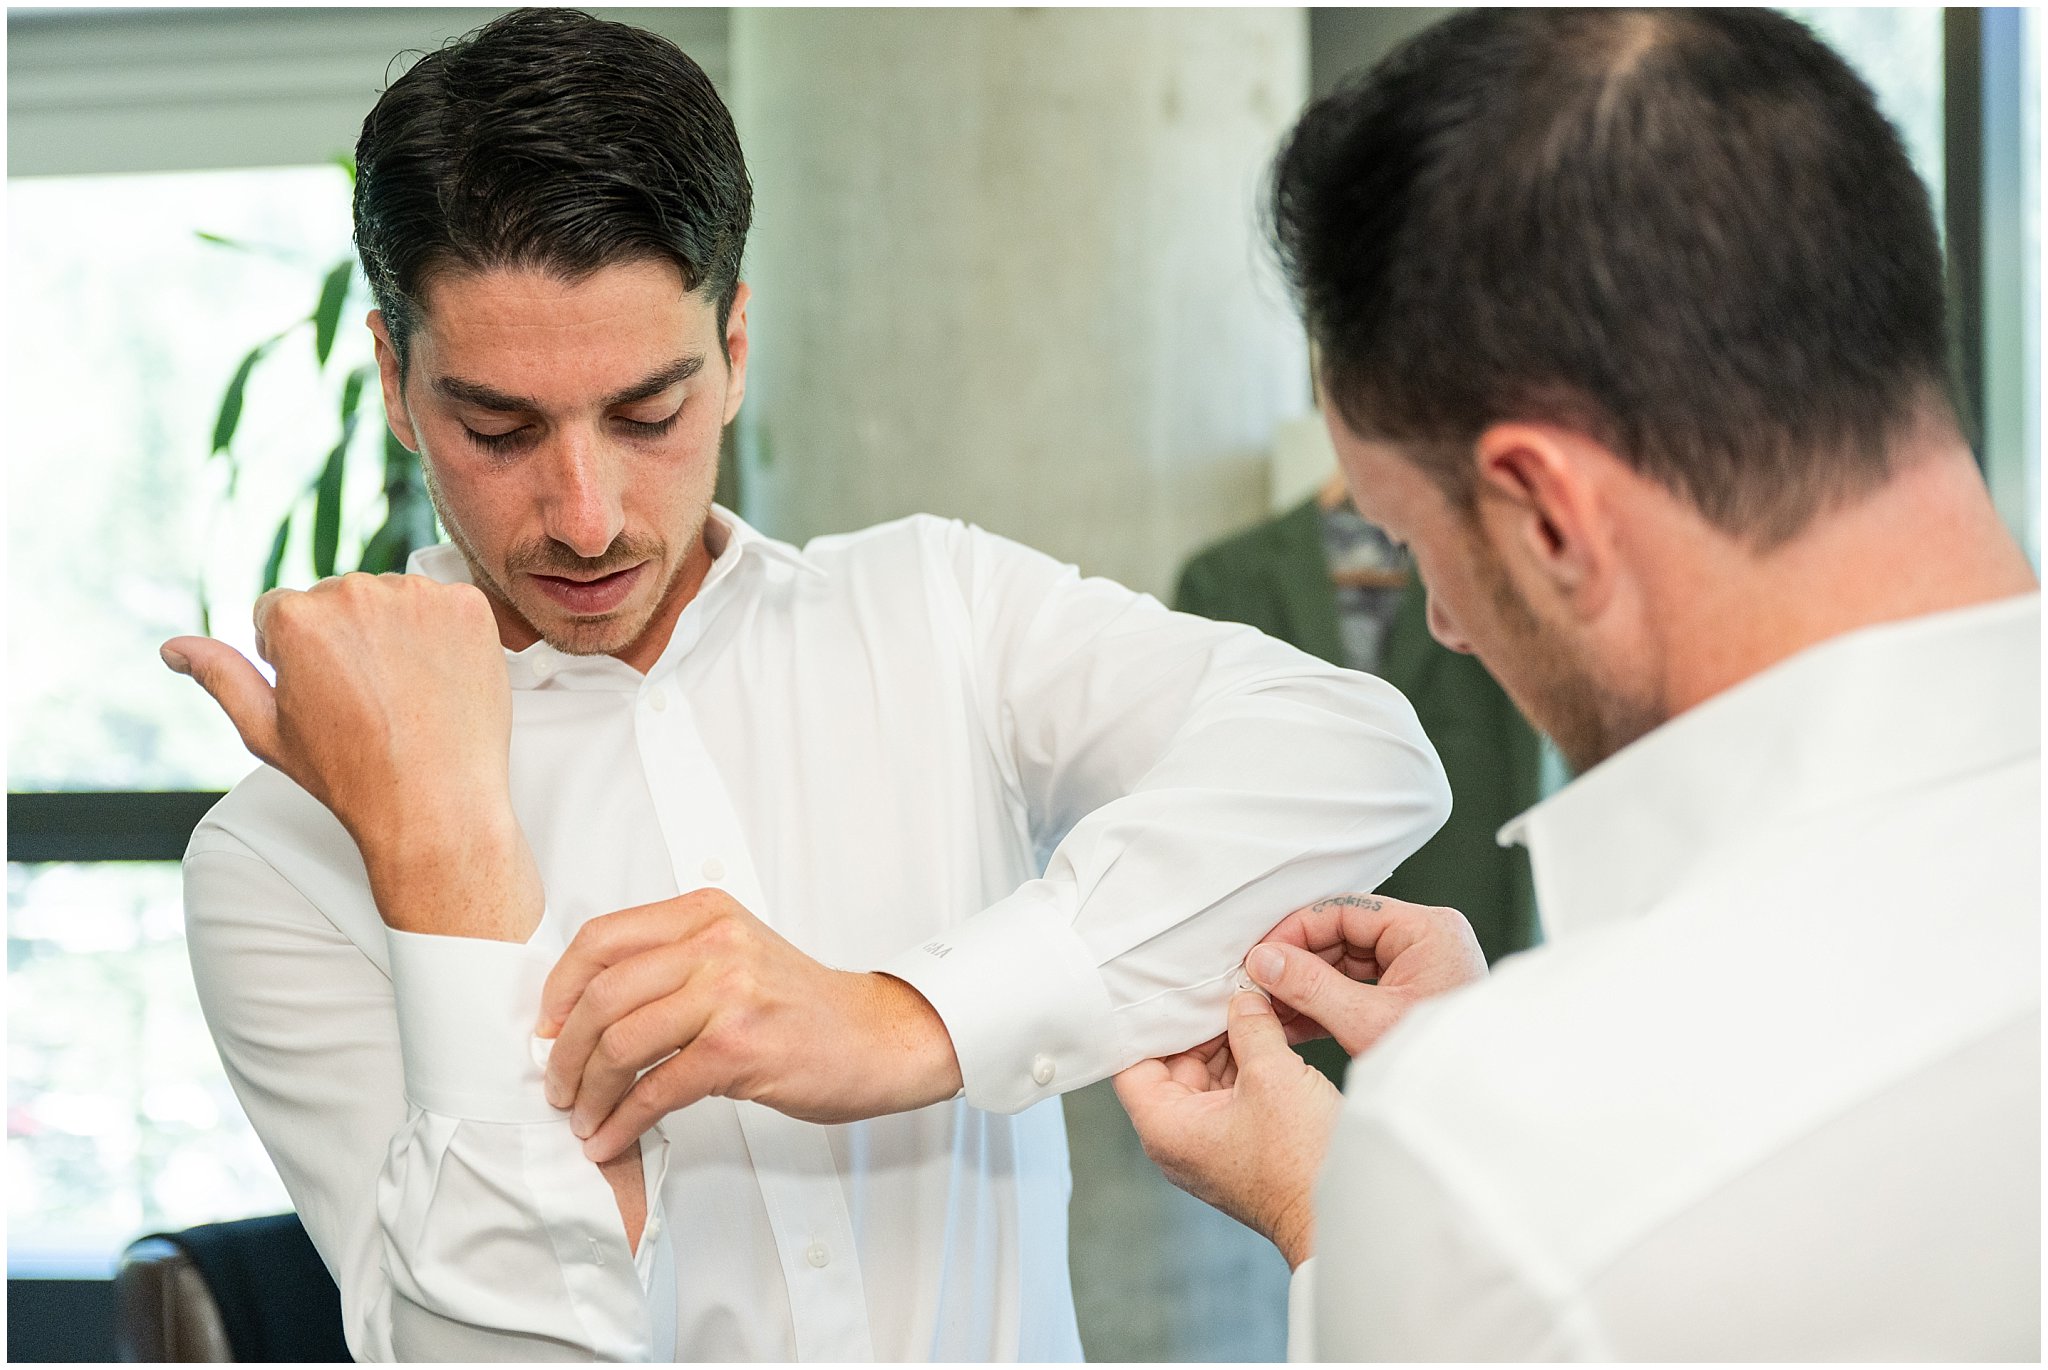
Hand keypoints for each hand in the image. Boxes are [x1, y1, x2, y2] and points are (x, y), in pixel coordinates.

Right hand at [161, 573, 539, 939]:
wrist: (436, 804)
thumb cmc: (350, 775)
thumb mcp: (267, 732)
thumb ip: (220, 676)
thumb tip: (173, 648)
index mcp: (295, 617)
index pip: (280, 612)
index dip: (295, 657)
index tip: (322, 693)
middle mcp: (355, 592)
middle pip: (338, 599)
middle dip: (345, 638)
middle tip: (367, 698)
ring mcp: (418, 596)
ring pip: (393, 598)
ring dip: (395, 631)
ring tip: (404, 693)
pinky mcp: (469, 606)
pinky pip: (446, 604)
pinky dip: (444, 634)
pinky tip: (440, 679)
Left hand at [538, 888, 964, 1158]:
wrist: (877, 1037)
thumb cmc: (804, 1006)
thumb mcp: (736, 955)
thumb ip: (671, 963)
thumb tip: (586, 1007)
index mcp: (706, 914)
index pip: (602, 938)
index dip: (560, 988)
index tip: (547, 1026)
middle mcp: (716, 945)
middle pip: (603, 995)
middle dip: (564, 1051)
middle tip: (557, 1084)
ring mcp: (729, 994)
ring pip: (620, 1044)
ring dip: (589, 1092)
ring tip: (583, 1117)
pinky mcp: (739, 1048)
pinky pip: (655, 1090)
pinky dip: (621, 1121)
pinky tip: (612, 1136)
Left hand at [1113, 992, 1339, 1267]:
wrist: (1344, 1215)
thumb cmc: (1301, 1162)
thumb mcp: (1273, 1074)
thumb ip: (1250, 1026)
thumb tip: (1244, 997)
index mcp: (1166, 1127)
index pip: (1132, 1063)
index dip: (1150, 1024)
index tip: (1174, 990)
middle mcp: (1178, 1140)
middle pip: (1172, 1065)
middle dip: (1200, 1026)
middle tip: (1225, 986)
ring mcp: (1209, 1145)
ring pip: (1206, 1077)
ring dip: (1228, 1042)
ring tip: (1253, 1002)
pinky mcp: (1240, 1145)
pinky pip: (1231, 1093)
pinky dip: (1247, 1063)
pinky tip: (1269, 1032)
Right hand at [1246, 893, 1486, 1056]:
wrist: (1475, 1108)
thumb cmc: (1443, 1064)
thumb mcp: (1367, 1022)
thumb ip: (1311, 987)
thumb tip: (1265, 961)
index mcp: (1427, 930)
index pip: (1344, 911)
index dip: (1296, 931)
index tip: (1262, 955)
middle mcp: (1426, 939)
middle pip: (1343, 936)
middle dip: (1298, 964)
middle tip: (1260, 984)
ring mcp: (1419, 965)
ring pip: (1345, 964)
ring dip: (1307, 987)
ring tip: (1271, 1008)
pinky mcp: (1409, 992)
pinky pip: (1358, 987)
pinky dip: (1327, 1004)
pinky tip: (1295, 1021)